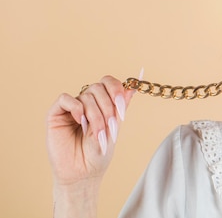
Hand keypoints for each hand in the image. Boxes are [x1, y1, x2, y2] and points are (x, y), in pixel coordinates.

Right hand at [46, 75, 134, 192]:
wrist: (82, 174)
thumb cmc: (98, 153)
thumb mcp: (113, 128)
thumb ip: (120, 108)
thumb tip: (132, 88)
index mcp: (102, 103)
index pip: (108, 82)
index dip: (116, 89)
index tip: (122, 105)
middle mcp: (86, 102)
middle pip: (98, 87)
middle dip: (108, 106)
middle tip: (110, 124)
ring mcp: (71, 108)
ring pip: (86, 95)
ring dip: (95, 114)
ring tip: (96, 132)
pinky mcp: (55, 115)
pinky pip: (65, 99)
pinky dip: (76, 107)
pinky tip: (80, 121)